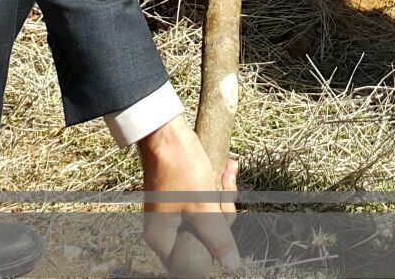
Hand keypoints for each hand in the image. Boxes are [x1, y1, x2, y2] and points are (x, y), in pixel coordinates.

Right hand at [136, 115, 239, 272]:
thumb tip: (232, 264)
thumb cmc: (178, 166)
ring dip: (224, 196)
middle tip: (224, 194)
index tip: (220, 230)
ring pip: (209, 216)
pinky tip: (228, 167)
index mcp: (163, 237)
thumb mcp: (202, 205)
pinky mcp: (185, 195)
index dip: (210, 250)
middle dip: (221, 214)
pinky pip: (207, 200)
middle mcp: (167, 227)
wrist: (168, 129)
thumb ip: (218, 237)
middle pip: (204, 237)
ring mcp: (176, 210)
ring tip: (228, 173)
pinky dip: (219, 186)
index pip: (190, 262)